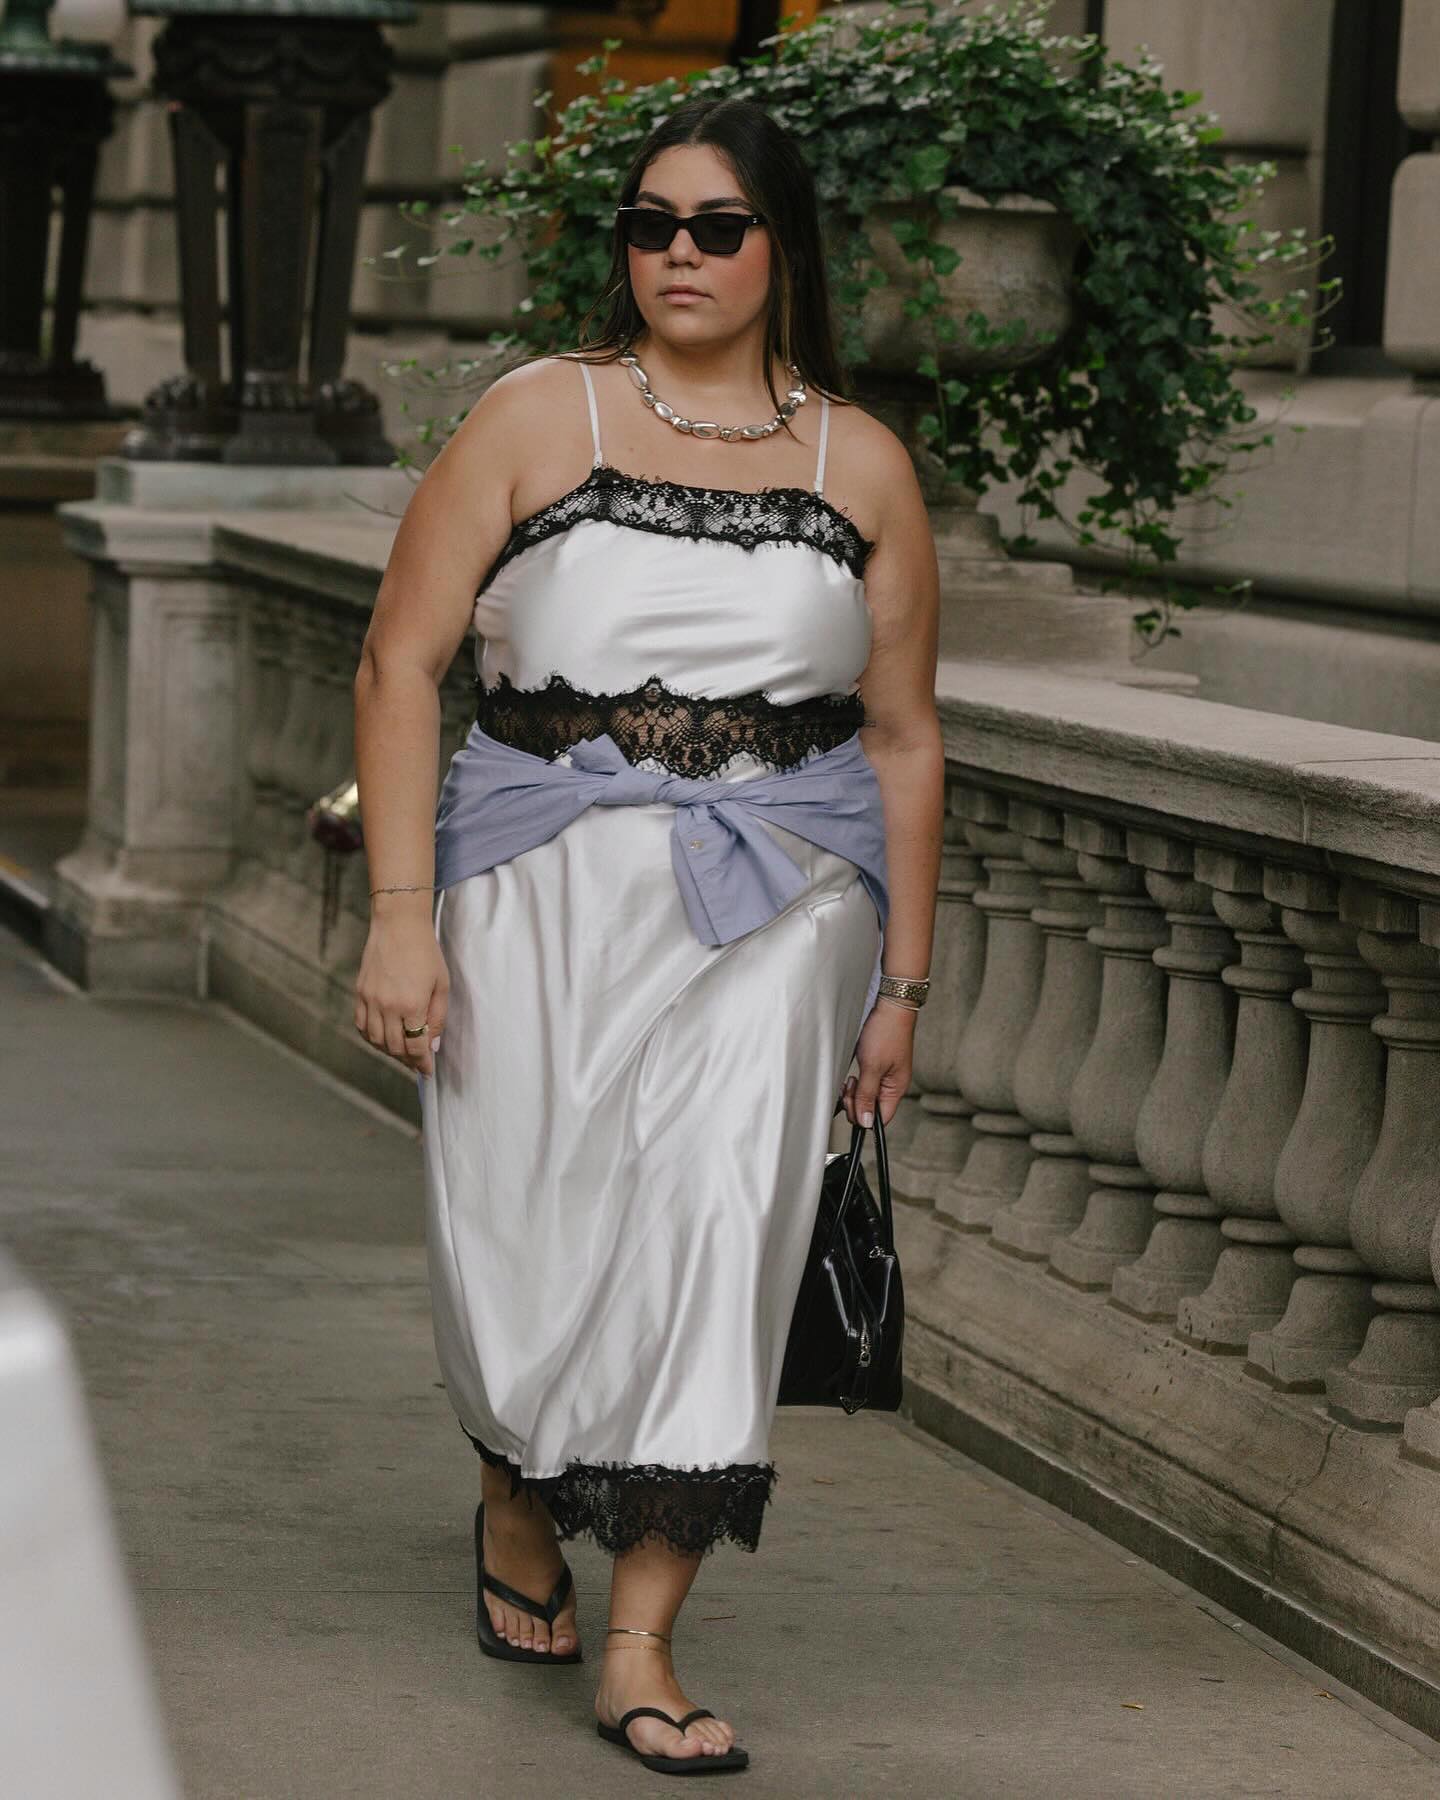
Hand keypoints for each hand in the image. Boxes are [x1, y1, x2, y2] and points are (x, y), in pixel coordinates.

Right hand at [355, 908, 449, 1077]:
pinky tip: (383, 1036)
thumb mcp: (442, 985)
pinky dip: (371, 1037)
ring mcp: (370, 1000)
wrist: (399, 925)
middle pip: (395, 1047)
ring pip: (376, 1040)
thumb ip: (437, 1017)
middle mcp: (388, 1006)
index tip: (427, 1070)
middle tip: (417, 1061)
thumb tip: (432, 1044)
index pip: (415, 1046)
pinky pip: (361, 1025)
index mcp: (412, 1004)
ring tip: (402, 1050)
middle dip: (408, 1059)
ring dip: (389, 1050)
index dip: (422, 1063)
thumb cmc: (425, 952)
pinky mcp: (360, 993)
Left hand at [840, 997, 915, 1129]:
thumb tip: (866, 1122)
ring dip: (855, 1092)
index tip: (851, 1104)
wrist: (890, 1006)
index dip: (863, 1116)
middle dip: (856, 1102)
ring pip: (867, 1096)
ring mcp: (886, 1075)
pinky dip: (857, 1083)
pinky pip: (866, 1084)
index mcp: (896, 1088)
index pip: (881, 1118)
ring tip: (851, 1080)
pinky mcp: (878, 1066)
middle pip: (872, 1108)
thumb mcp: (872, 1066)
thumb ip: (867, 1095)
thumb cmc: (886, 1032)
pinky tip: (853, 1076)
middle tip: (849, 1088)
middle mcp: (892, 1085)